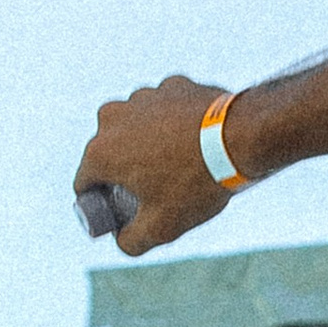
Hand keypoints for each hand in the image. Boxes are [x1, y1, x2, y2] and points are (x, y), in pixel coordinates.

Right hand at [75, 76, 237, 258]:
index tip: (123, 213)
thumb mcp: (163, 226)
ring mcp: (142, 97)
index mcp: (100, 152)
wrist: (241, 138)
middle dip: (127, 173)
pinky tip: (197, 141)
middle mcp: (112, 117)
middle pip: (110, 154)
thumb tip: (121, 240)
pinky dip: (177, 125)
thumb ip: (132, 241)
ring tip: (183, 166)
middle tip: (158, 191)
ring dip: (151, 145)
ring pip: (138, 129)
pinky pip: (168, 112)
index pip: (86, 185)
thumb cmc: (198, 183)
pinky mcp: (171, 85)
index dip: (101, 204)